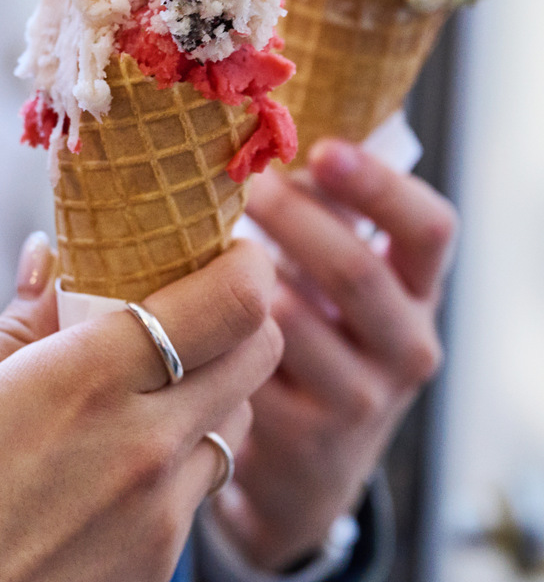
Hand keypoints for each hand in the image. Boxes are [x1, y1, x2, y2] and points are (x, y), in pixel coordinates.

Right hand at [0, 234, 282, 581]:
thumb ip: (7, 321)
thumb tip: (48, 259)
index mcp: (84, 380)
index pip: (230, 302)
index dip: (245, 258)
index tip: (226, 242)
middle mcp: (144, 445)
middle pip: (258, 354)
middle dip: (241, 311)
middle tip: (189, 298)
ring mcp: (159, 515)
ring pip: (237, 422)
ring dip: (213, 384)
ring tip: (150, 377)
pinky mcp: (155, 567)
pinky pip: (200, 488)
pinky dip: (180, 452)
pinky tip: (116, 454)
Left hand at [216, 139, 456, 569]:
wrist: (307, 470)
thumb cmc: (311, 342)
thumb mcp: (334, 287)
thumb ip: (321, 219)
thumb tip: (259, 134)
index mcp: (417, 292)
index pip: (428, 229)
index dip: (379, 185)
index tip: (321, 149)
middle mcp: (407, 346)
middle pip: (354, 270)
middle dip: (286, 218)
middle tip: (229, 185)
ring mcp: (362, 399)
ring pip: (292, 321)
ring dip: (236, 278)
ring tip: (190, 240)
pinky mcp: (307, 440)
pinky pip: (248, 370)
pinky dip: (210, 333)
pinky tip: (176, 308)